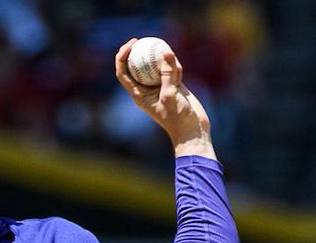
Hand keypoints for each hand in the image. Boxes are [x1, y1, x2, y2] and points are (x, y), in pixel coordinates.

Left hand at [115, 38, 216, 159]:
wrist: (192, 130)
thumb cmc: (178, 118)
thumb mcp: (171, 95)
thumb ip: (168, 74)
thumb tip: (165, 52)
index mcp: (138, 94)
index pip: (124, 73)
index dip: (122, 58)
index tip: (129, 45)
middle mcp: (147, 90)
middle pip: (137, 67)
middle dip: (138, 52)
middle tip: (143, 39)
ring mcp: (161, 87)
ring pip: (156, 66)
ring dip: (162, 59)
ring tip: (168, 56)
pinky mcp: (174, 85)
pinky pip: (172, 70)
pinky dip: (175, 66)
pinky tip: (179, 66)